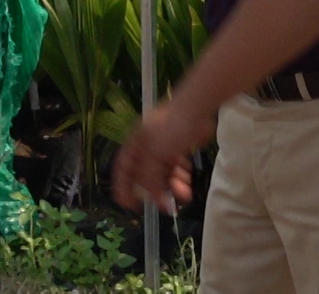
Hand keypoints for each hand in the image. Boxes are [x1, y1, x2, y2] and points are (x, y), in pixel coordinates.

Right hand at [111, 98, 211, 213]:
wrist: (195, 111)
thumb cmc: (169, 129)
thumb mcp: (155, 155)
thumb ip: (149, 177)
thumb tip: (151, 197)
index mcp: (135, 146)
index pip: (123, 169)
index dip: (123, 188)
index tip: (128, 205)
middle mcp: (146, 148)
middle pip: (146, 176)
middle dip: (156, 192)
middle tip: (165, 206)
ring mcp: (163, 149)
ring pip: (163, 175)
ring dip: (172, 187)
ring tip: (184, 195)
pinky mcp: (178, 150)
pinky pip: (176, 170)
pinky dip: (181, 178)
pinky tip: (188, 181)